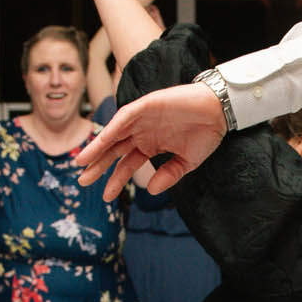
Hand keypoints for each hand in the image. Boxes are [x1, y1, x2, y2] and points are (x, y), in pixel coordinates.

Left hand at [77, 82, 225, 199]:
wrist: (219, 110)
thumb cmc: (205, 132)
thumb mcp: (187, 161)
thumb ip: (169, 175)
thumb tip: (151, 191)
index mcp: (150, 145)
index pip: (127, 164)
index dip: (116, 179)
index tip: (106, 196)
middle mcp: (142, 131)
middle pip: (114, 150)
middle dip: (97, 164)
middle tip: (82, 181)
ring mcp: (143, 118)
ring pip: (114, 133)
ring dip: (98, 146)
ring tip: (82, 162)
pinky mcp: (147, 104)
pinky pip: (125, 117)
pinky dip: (114, 128)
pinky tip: (103, 140)